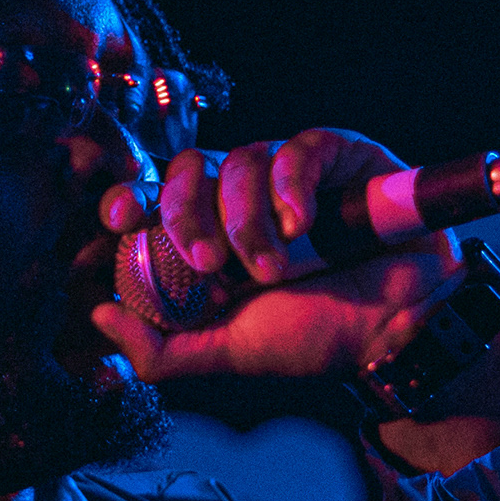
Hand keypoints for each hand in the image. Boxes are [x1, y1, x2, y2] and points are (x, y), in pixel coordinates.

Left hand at [86, 128, 464, 387]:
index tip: (119, 218)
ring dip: (249, 221)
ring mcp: (287, 172)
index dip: (128, 198)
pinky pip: (297, 148)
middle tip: (208, 262)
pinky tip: (304, 226)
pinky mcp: (334, 153)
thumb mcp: (230, 351)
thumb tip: (99, 318)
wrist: (400, 328)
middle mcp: (240, 198)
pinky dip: (292, 187)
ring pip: (239, 162)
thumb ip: (162, 349)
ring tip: (278, 269)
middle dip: (187, 213)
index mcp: (207, 238)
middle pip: (186, 169)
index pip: (151, 200)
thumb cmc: (318, 335)